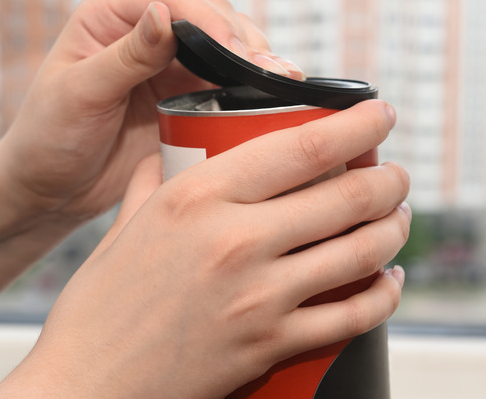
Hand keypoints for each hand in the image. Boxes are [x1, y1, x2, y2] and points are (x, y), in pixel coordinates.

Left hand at [0, 0, 304, 223]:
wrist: (50, 189)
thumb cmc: (48, 138)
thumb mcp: (80, 94)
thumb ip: (125, 56)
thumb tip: (163, 15)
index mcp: (110, 16)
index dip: (209, 21)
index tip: (236, 50)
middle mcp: (144, 32)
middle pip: (209, 17)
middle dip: (242, 40)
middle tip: (267, 72)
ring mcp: (167, 65)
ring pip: (225, 46)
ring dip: (253, 61)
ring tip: (280, 84)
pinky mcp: (183, 97)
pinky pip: (224, 83)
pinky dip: (247, 89)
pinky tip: (268, 101)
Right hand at [0, 100, 409, 397]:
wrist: (87, 386)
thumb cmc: (97, 308)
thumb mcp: (122, 229)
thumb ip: (148, 183)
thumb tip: (160, 154)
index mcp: (197, 198)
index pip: (301, 147)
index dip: (355, 124)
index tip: (380, 113)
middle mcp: (235, 241)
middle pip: (345, 197)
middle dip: (387, 179)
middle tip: (394, 173)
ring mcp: (259, 298)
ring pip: (360, 252)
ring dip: (393, 229)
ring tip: (398, 217)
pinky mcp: (271, 345)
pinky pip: (352, 316)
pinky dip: (385, 295)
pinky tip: (389, 280)